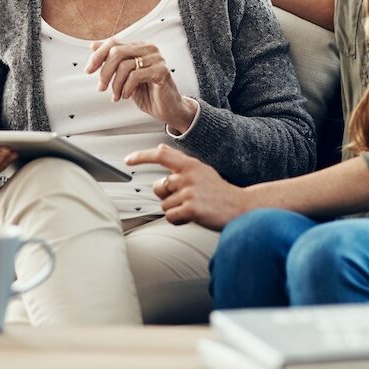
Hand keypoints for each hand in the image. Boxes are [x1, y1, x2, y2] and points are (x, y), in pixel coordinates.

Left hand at [86, 39, 196, 132]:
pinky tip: (126, 96)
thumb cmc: (147, 92)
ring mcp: (156, 59)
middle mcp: (148, 49)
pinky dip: (126, 88)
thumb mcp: (124, 76)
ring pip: (124, 65)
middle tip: (101, 88)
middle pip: (116, 52)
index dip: (98, 55)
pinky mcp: (161, 71)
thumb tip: (93, 45)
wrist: (167, 109)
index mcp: (139, 47)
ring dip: (116, 85)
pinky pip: (135, 76)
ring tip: (116, 96)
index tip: (88, 70)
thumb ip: (112, 60)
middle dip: (104, 72)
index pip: (113, 43)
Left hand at [124, 144, 248, 230]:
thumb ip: (179, 161)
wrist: (240, 207)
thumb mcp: (201, 170)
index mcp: (190, 164)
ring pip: (164, 205)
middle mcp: (188, 176)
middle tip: (187, 199)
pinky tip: (193, 217)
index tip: (128, 160)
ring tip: (195, 207)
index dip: (142, 157)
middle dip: (167, 196)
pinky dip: (178, 220)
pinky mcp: (191, 209)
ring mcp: (189, 192)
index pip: (160, 155)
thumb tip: (159, 148)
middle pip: (158, 188)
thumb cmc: (217, 191)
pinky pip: (170, 217)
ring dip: (176, 210)